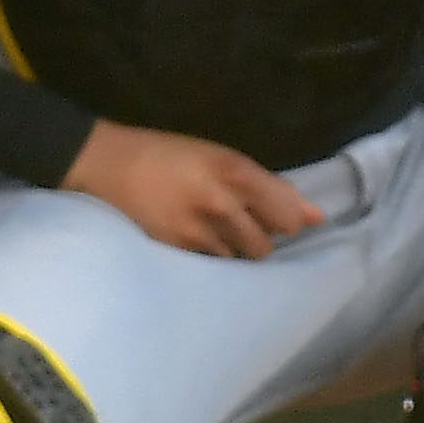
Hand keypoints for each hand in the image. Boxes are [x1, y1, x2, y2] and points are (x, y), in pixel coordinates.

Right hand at [67, 121, 324, 260]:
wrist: (107, 164)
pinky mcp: (175, 252)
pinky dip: (210, 260)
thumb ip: (267, 186)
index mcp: (234, 169)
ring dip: (234, 252)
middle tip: (241, 227)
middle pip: (265, 245)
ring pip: (238, 260)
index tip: (280, 222)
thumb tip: (316, 217)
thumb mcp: (219, 157)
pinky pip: (211, 267)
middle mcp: (221, 202)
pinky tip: (195, 244)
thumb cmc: (168, 155)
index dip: (290, 222)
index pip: (286, 212)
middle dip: (260, 239)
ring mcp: (196, 231)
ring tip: (214, 234)